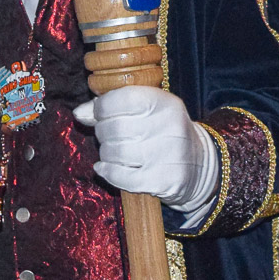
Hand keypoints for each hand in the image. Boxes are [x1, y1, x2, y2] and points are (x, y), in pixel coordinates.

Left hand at [72, 85, 217, 215]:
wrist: (199, 165)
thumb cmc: (164, 132)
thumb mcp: (146, 111)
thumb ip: (112, 107)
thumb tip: (79, 113)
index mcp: (165, 102)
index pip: (122, 98)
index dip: (102, 107)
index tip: (100, 113)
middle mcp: (170, 126)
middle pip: (114, 127)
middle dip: (103, 133)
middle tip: (108, 136)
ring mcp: (169, 155)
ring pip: (115, 153)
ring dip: (106, 154)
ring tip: (113, 153)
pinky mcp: (164, 181)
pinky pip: (121, 177)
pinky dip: (108, 173)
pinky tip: (107, 168)